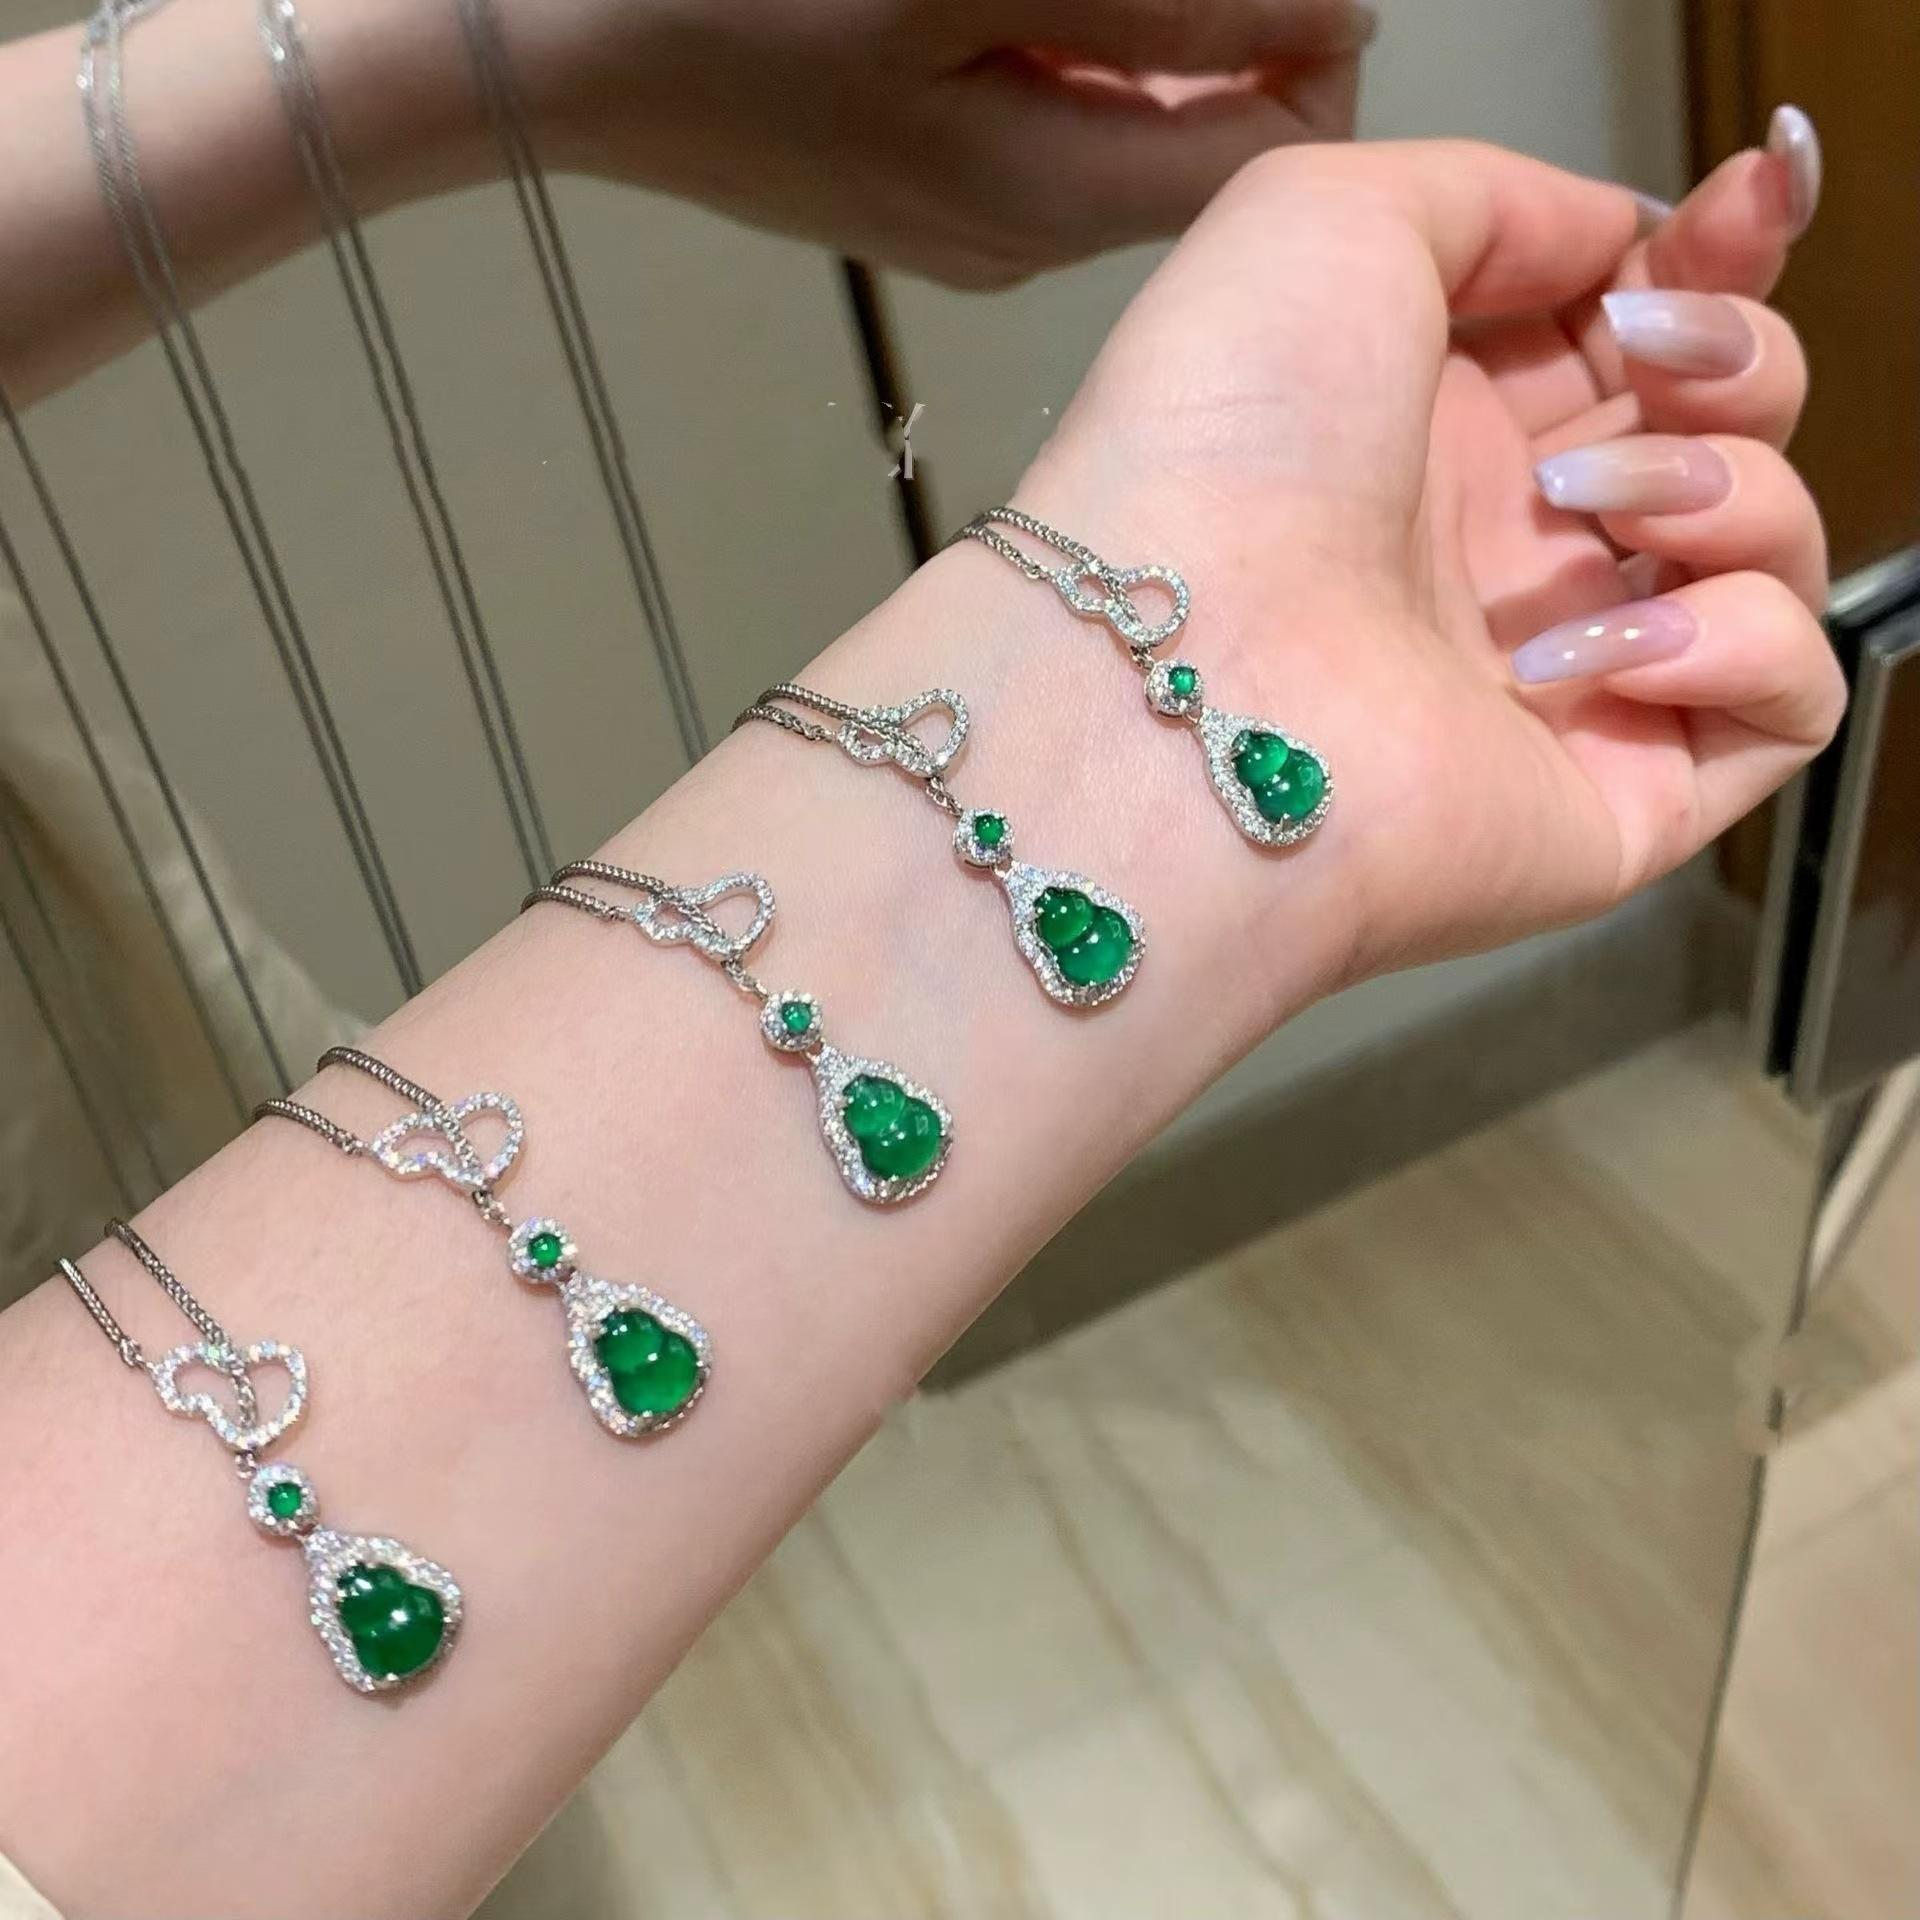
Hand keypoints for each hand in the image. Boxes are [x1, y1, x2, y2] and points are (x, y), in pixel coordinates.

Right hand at [503, 0, 1375, 283]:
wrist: (540, 41)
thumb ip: (1174, 2)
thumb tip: (1338, 19)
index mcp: (1057, 201)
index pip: (1280, 153)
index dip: (1314, 34)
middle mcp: (1027, 241)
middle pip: (1200, 133)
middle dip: (1211, 12)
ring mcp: (962, 221)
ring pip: (1116, 111)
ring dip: (1125, 12)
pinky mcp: (909, 183)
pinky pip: (1033, 105)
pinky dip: (1046, 30)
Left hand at [1018, 123, 1840, 982]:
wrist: (1181, 671)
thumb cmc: (1227, 436)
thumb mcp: (1332, 223)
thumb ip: (1495, 202)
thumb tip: (1625, 245)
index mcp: (1435, 427)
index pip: (1632, 342)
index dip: (1714, 271)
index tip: (1748, 212)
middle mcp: (1505, 552)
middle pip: (1717, 435)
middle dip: (1737, 364)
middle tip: (1656, 368)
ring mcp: (1567, 678)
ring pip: (1766, 557)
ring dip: (1731, 490)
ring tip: (1591, 506)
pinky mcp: (1619, 794)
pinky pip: (1784, 708)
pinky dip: (1746, 645)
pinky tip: (1607, 643)